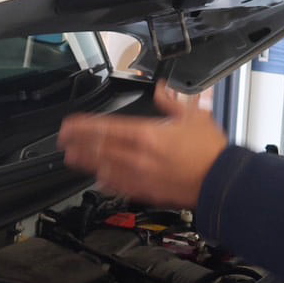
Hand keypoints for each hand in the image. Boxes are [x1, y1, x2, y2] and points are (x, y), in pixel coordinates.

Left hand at [57, 82, 227, 207]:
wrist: (220, 182)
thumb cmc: (210, 152)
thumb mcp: (194, 116)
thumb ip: (172, 102)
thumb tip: (162, 90)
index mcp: (148, 134)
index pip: (106, 128)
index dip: (84, 126)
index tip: (70, 125)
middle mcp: (139, 156)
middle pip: (99, 148)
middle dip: (78, 143)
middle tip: (63, 141)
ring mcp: (141, 176)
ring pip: (105, 168)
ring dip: (86, 162)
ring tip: (72, 158)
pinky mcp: (147, 192)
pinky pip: (120, 186)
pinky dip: (106, 182)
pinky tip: (98, 180)